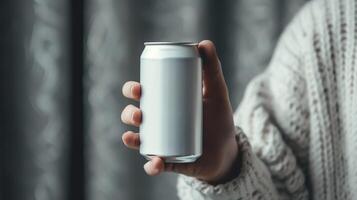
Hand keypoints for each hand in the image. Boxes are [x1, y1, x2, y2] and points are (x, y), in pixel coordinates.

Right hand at [121, 40, 238, 184]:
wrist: (227, 151)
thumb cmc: (219, 119)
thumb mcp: (217, 92)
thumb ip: (212, 68)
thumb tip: (204, 43)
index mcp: (164, 105)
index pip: (142, 95)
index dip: (132, 91)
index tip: (137, 89)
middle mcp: (157, 124)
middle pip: (134, 116)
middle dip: (129, 114)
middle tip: (139, 113)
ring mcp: (160, 143)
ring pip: (137, 140)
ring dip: (130, 138)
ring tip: (136, 136)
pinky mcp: (167, 162)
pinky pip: (154, 165)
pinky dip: (152, 166)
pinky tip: (156, 163)